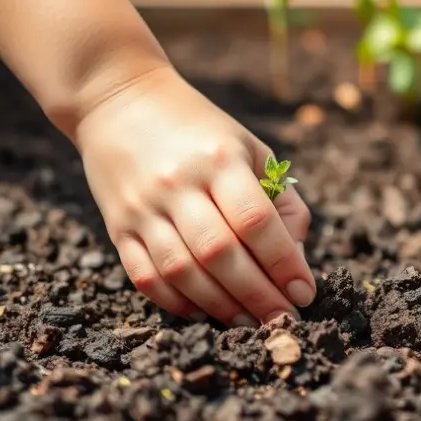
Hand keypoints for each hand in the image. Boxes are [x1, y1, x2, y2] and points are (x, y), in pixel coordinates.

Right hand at [73, 66, 314, 326]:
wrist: (118, 98)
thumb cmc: (199, 128)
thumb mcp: (249, 147)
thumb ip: (280, 199)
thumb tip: (297, 260)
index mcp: (219, 158)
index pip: (255, 221)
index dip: (283, 262)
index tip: (304, 292)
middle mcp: (178, 184)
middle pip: (220, 253)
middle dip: (257, 295)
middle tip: (283, 319)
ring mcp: (142, 207)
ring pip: (182, 271)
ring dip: (220, 306)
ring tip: (249, 322)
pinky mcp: (116, 226)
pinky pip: (146, 277)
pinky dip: (176, 303)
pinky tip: (205, 313)